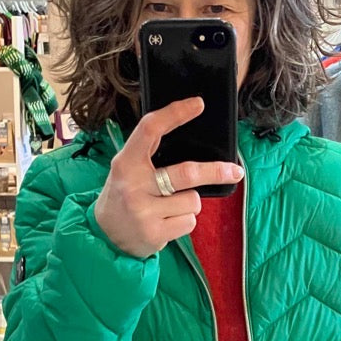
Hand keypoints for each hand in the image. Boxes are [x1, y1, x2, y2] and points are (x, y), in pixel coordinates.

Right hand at [93, 97, 243, 258]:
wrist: (105, 237)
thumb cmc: (125, 197)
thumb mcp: (128, 170)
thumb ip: (151, 155)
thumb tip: (192, 140)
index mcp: (126, 162)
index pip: (150, 129)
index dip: (175, 113)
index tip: (198, 104)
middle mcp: (134, 185)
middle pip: (187, 173)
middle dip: (216, 172)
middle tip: (235, 171)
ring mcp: (143, 211)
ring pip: (193, 200)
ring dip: (190, 203)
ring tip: (170, 208)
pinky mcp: (154, 233)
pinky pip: (189, 221)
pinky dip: (185, 221)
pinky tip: (167, 222)